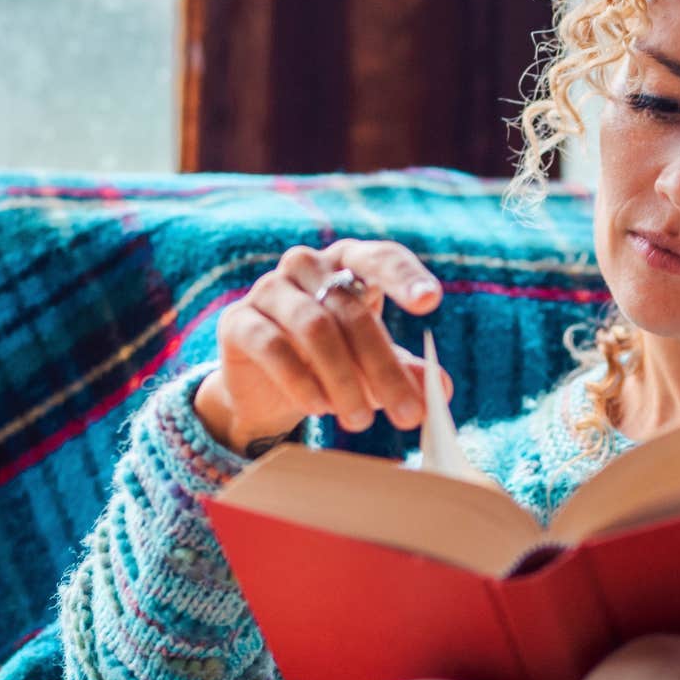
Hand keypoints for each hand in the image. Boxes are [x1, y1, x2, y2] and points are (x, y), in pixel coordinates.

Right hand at [194, 240, 453, 456]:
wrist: (265, 386)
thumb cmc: (331, 362)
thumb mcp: (374, 367)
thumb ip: (406, 372)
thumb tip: (440, 389)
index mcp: (348, 264)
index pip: (381, 258)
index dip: (406, 277)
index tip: (430, 302)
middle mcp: (308, 266)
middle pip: (352, 312)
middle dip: (383, 368)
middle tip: (407, 415)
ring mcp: (269, 289)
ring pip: (315, 328)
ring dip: (343, 379)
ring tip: (359, 420)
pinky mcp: (239, 321)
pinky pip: (272, 346)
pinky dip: (300, 380)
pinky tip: (318, 407)